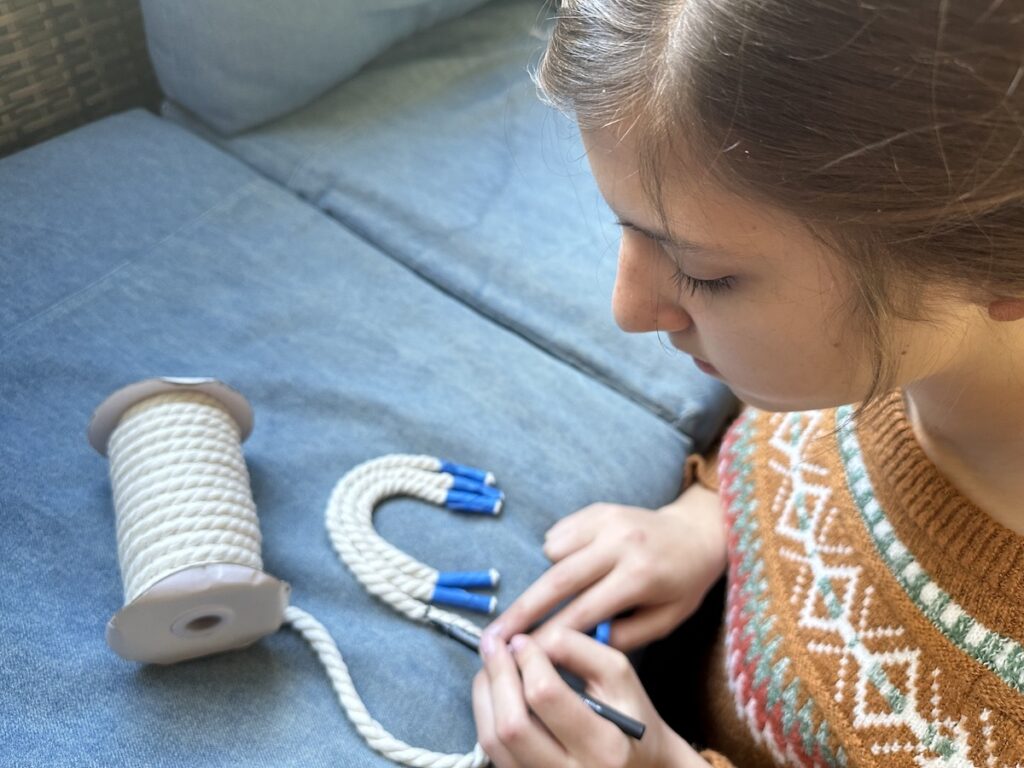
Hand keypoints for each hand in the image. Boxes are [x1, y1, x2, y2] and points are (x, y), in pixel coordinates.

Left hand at [472, 626, 706, 767]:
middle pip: (512, 725)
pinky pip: (492, 751)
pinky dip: (486, 714)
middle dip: (497, 676)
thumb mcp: (619, 676)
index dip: (527, 660)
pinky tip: (493, 690)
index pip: (546, 696)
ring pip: (494, 740)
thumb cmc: (631, 719)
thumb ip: (580, 650)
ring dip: (484, 694)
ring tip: (490, 663)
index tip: (522, 639)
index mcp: (602, 746)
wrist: (641, 766)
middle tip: (493, 644)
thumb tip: (533, 640)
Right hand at [489, 485, 725, 650]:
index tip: (523, 657)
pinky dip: (557, 556)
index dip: (550, 635)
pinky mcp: (596, 508)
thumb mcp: (666, 620)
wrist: (697, 532)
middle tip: (492, 637)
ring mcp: (605, 519)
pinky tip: (577, 567)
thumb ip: (623, 636)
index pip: (585, 611)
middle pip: (558, 580)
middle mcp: (620, 542)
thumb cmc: (683, 584)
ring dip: (547, 580)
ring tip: (555, 596)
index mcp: (640, 575)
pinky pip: (558, 535)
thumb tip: (577, 645)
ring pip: (553, 554)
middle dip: (522, 611)